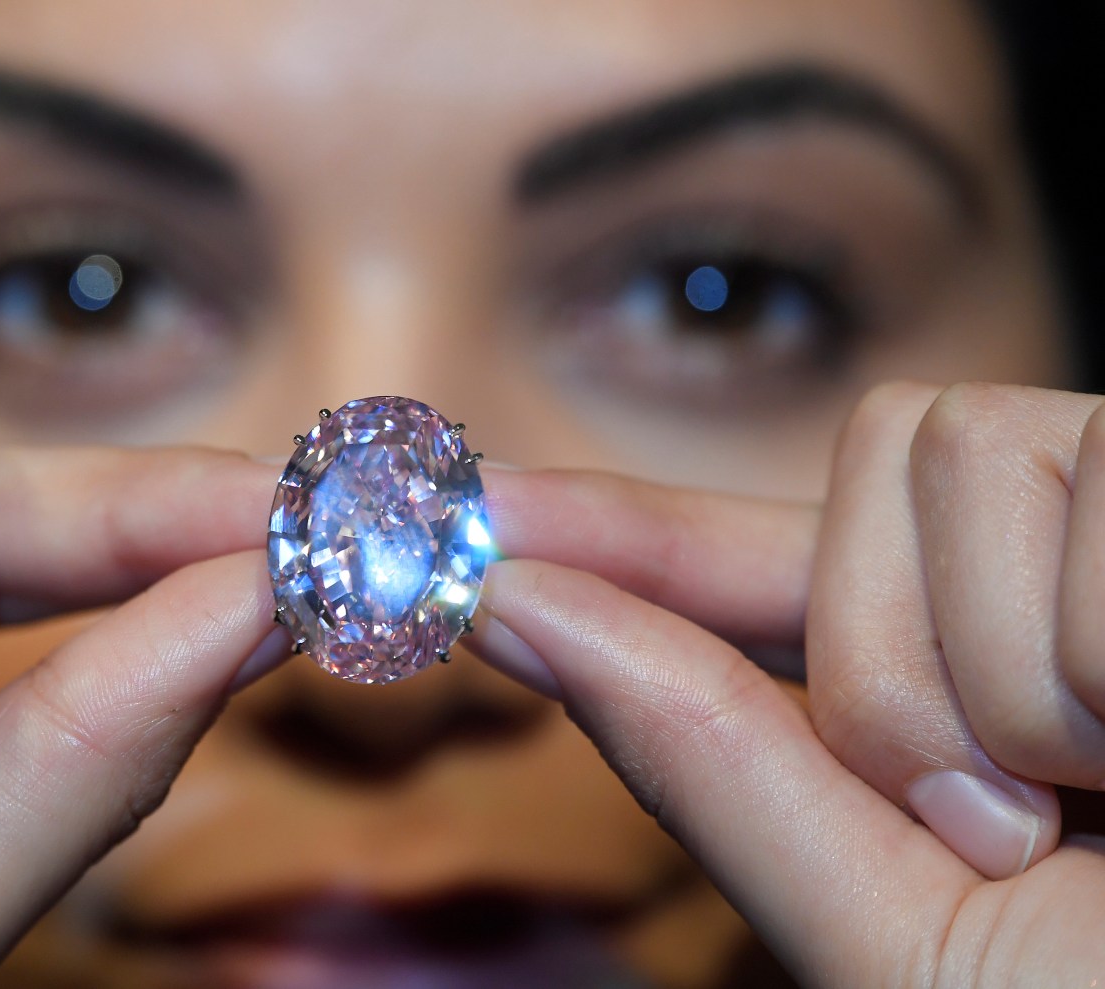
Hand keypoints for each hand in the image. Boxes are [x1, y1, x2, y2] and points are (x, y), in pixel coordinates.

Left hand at [470, 382, 1104, 984]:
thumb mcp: (901, 935)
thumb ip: (713, 768)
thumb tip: (512, 604)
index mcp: (961, 686)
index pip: (763, 565)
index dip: (623, 529)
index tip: (478, 507)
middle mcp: (1043, 576)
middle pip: (863, 460)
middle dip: (886, 661)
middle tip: (1005, 828)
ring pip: (951, 443)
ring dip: (1011, 665)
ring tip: (1103, 792)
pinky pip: (1088, 459)